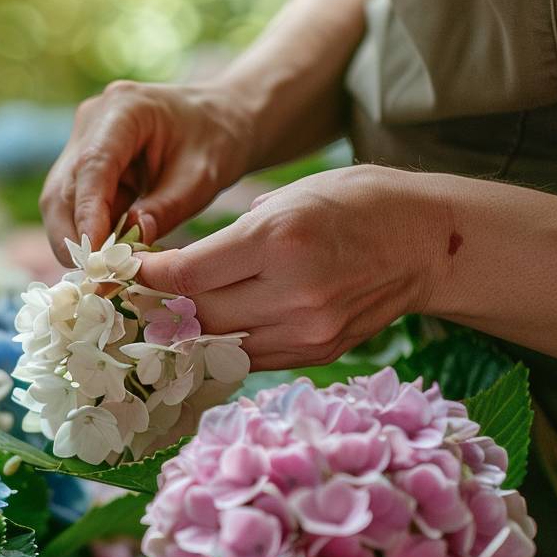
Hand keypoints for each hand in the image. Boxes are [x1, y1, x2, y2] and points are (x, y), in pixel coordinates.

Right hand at [39, 82, 254, 262]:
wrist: (221, 119)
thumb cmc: (217, 141)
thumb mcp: (201, 179)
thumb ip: (164, 211)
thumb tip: (126, 250)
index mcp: (123, 108)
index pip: (91, 166)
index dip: (87, 215)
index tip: (95, 257)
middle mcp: (91, 121)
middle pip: (62, 188)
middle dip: (74, 237)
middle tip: (97, 276)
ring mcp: (82, 142)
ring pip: (60, 202)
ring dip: (79, 240)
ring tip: (107, 269)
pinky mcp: (83, 165)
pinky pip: (74, 206)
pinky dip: (90, 234)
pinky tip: (110, 254)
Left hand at [137, 165, 450, 370]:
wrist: (428, 240)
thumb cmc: (352, 203)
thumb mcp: (285, 199)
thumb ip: (228, 240)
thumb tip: (170, 271)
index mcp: (279, 241)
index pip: (186, 275)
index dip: (147, 276)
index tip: (128, 270)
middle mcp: (293, 292)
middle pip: (197, 314)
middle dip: (163, 304)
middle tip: (141, 294)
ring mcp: (308, 330)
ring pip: (219, 343)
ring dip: (190, 330)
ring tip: (169, 313)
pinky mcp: (318, 353)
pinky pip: (251, 357)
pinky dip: (226, 344)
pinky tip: (213, 328)